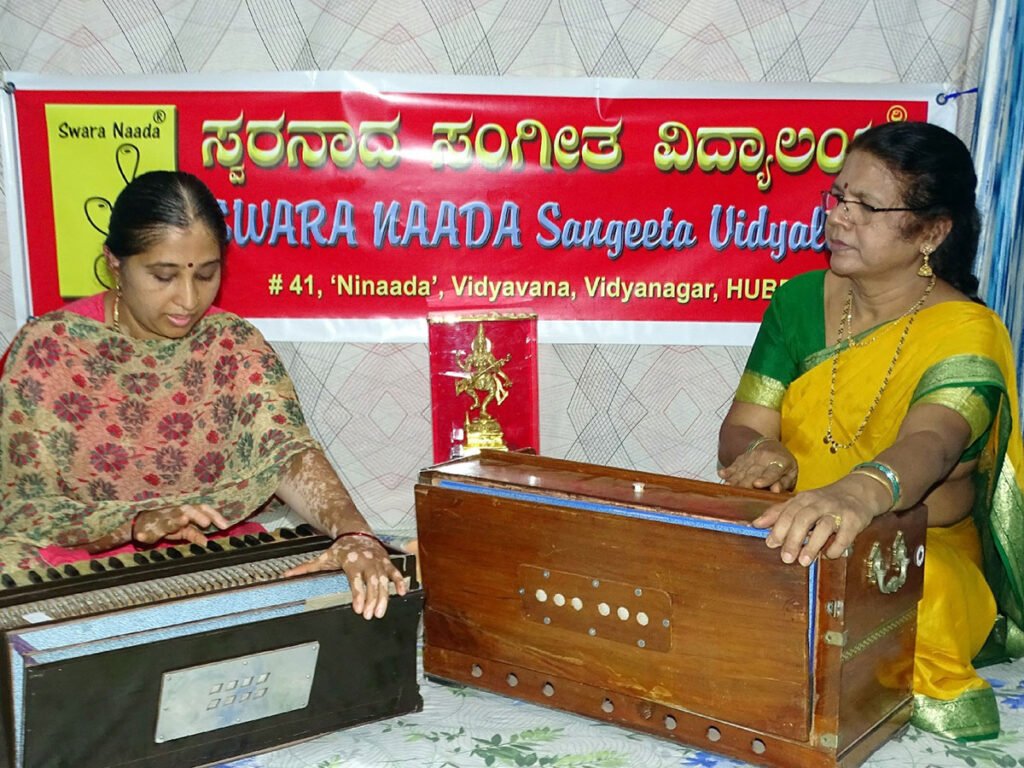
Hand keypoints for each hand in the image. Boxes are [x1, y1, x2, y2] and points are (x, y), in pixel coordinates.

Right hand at [132, 504, 230, 546]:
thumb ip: (196, 534)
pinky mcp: (145, 530)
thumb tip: (207, 543)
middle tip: (206, 522)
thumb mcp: (184, 530)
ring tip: (183, 519)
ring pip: (168, 520)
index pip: (202, 508)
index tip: (225, 526)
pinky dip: (142, 534)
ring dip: (175, 520)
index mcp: (185, 511)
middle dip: (197, 515)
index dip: (214, 515)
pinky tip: (141, 536)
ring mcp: (159, 521)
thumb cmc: (167, 524)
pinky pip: (144, 532)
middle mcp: (173, 513)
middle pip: (187, 510)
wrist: (142, 524)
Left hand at [283, 533, 407, 619]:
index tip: (358, 609)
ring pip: (384, 579)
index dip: (358, 595)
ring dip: (384, 596)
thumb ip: (306, 568)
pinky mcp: (386, 562)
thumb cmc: (340, 549)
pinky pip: (395, 572)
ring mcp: (378, 561)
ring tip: (381, 611)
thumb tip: (286, 575)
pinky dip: (399, 582)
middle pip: (372, 582)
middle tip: (371, 615)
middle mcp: (366, 561)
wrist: (356, 532)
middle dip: (372, 599)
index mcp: (351, 561)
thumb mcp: (323, 558)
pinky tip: (401, 593)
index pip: (355, 580)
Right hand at [718, 438, 797, 492]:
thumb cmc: (784, 466)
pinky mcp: (741, 458)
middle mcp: (764, 458)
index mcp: (780, 463)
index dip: (765, 478)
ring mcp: (751, 457)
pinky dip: (728, 471)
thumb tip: (776, 490)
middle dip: (746, 483)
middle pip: (753, 472)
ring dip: (735, 479)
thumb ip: (784, 483)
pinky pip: (734, 465)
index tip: (757, 484)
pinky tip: (721, 474)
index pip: (772, 472)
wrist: (770, 446)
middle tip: (739, 494)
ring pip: (742, 470)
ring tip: (728, 487)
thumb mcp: (791, 474)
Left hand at [751, 477, 875, 565]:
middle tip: (786, 558)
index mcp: (804, 499)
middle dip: (793, 539)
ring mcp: (838, 511)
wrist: (859, 491)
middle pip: (803, 519)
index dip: (778, 528)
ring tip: (803, 561)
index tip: (771, 544)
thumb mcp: (801, 502)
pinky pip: (845, 535)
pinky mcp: (854, 520)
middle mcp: (820, 503)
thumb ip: (779, 513)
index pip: (788, 512)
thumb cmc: (824, 501)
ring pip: (824, 526)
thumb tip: (755, 524)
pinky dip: (836, 546)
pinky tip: (829, 555)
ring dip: (813, 545)